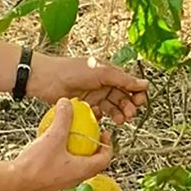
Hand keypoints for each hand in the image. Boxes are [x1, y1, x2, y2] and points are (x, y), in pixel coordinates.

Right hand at [12, 98, 112, 190]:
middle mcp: (76, 179)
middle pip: (93, 164)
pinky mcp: (52, 183)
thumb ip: (62, 118)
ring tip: (71, 140)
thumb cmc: (37, 163)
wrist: (16, 180)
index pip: (105, 159)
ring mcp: (64, 183)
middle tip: (89, 136)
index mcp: (83, 170)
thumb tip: (67, 102)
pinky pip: (64, 169)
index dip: (108, 145)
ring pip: (78, 167)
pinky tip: (52, 147)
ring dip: (79, 154)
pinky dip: (64, 158)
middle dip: (94, 149)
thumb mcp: (53, 136)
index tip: (104, 133)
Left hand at [28, 52, 147, 124]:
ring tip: (119, 121)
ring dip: (118, 114)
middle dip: (128, 107)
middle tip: (129, 115)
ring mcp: (93, 95)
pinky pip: (97, 114)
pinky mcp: (84, 106)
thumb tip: (145, 84)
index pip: (129, 84)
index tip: (139, 101)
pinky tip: (98, 117)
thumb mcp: (101, 72)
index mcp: (108, 72)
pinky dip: (100, 117)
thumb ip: (123, 80)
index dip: (136, 93)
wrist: (46, 79)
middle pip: (122, 98)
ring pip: (111, 107)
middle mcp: (102, 83)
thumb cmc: (71, 70)